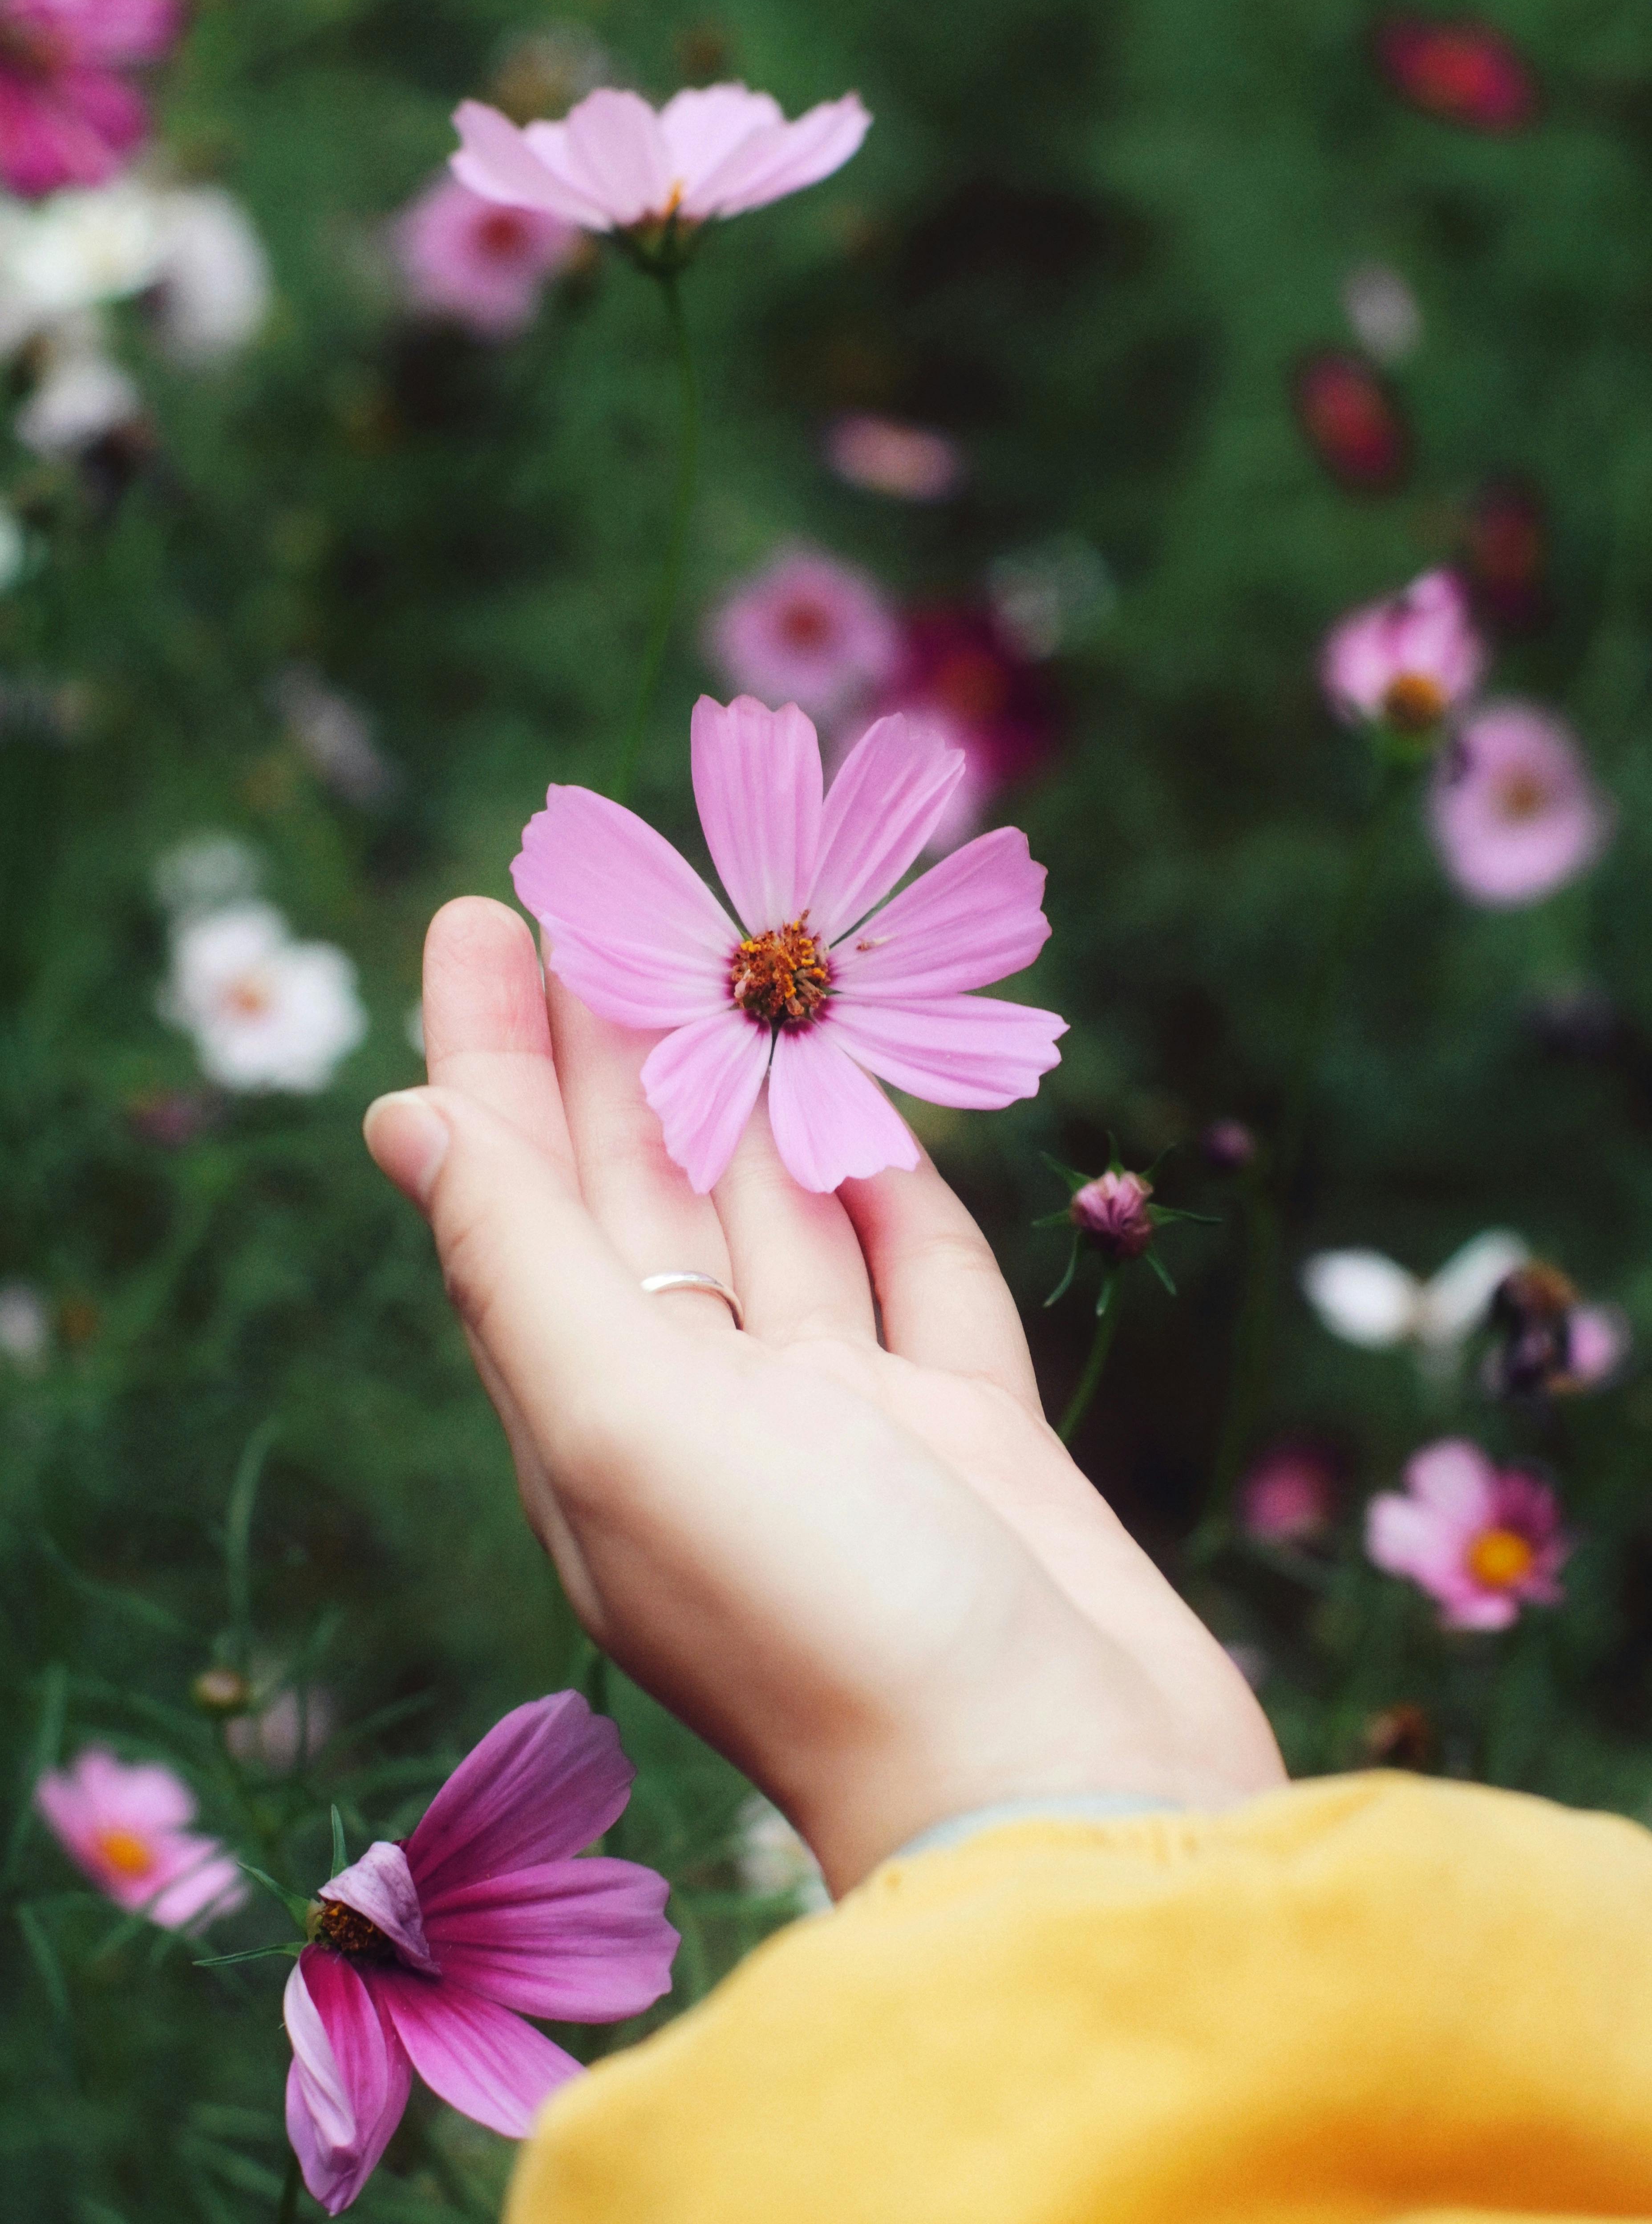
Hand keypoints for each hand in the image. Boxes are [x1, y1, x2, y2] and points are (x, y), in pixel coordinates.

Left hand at [365, 896, 1283, 1894]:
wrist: (1063, 1798)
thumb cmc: (829, 1615)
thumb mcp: (628, 1428)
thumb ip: (520, 1266)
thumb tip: (406, 1118)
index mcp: (600, 1426)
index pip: (516, 1201)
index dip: (489, 1057)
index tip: (480, 915)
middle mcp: (712, 1424)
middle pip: (644, 1198)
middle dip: (615, 1052)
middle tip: (604, 906)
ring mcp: (851, 1437)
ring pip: (787, 1228)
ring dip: (757, 1102)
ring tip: (739, 970)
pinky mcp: (975, 1451)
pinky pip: (922, 1290)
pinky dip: (900, 1204)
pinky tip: (883, 1120)